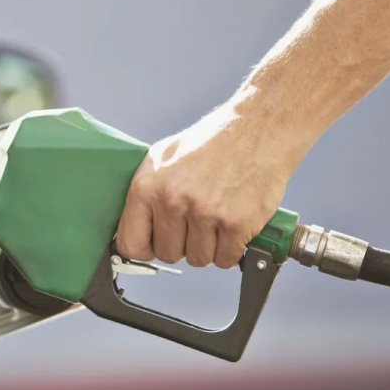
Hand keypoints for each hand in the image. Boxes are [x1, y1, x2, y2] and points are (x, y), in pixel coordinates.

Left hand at [115, 105, 297, 268]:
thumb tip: (133, 227)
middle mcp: (172, 201)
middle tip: (194, 223)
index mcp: (147, 187)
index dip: (145, 249)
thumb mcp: (162, 157)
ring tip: (215, 219)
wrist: (258, 130)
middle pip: (167, 254)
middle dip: (181, 245)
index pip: (131, 245)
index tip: (155, 244)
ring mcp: (205, 214)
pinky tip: (231, 225)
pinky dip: (231, 248)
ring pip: (198, 259)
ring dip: (208, 247)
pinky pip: (225, 259)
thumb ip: (144, 194)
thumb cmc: (211, 142)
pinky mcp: (236, 224)